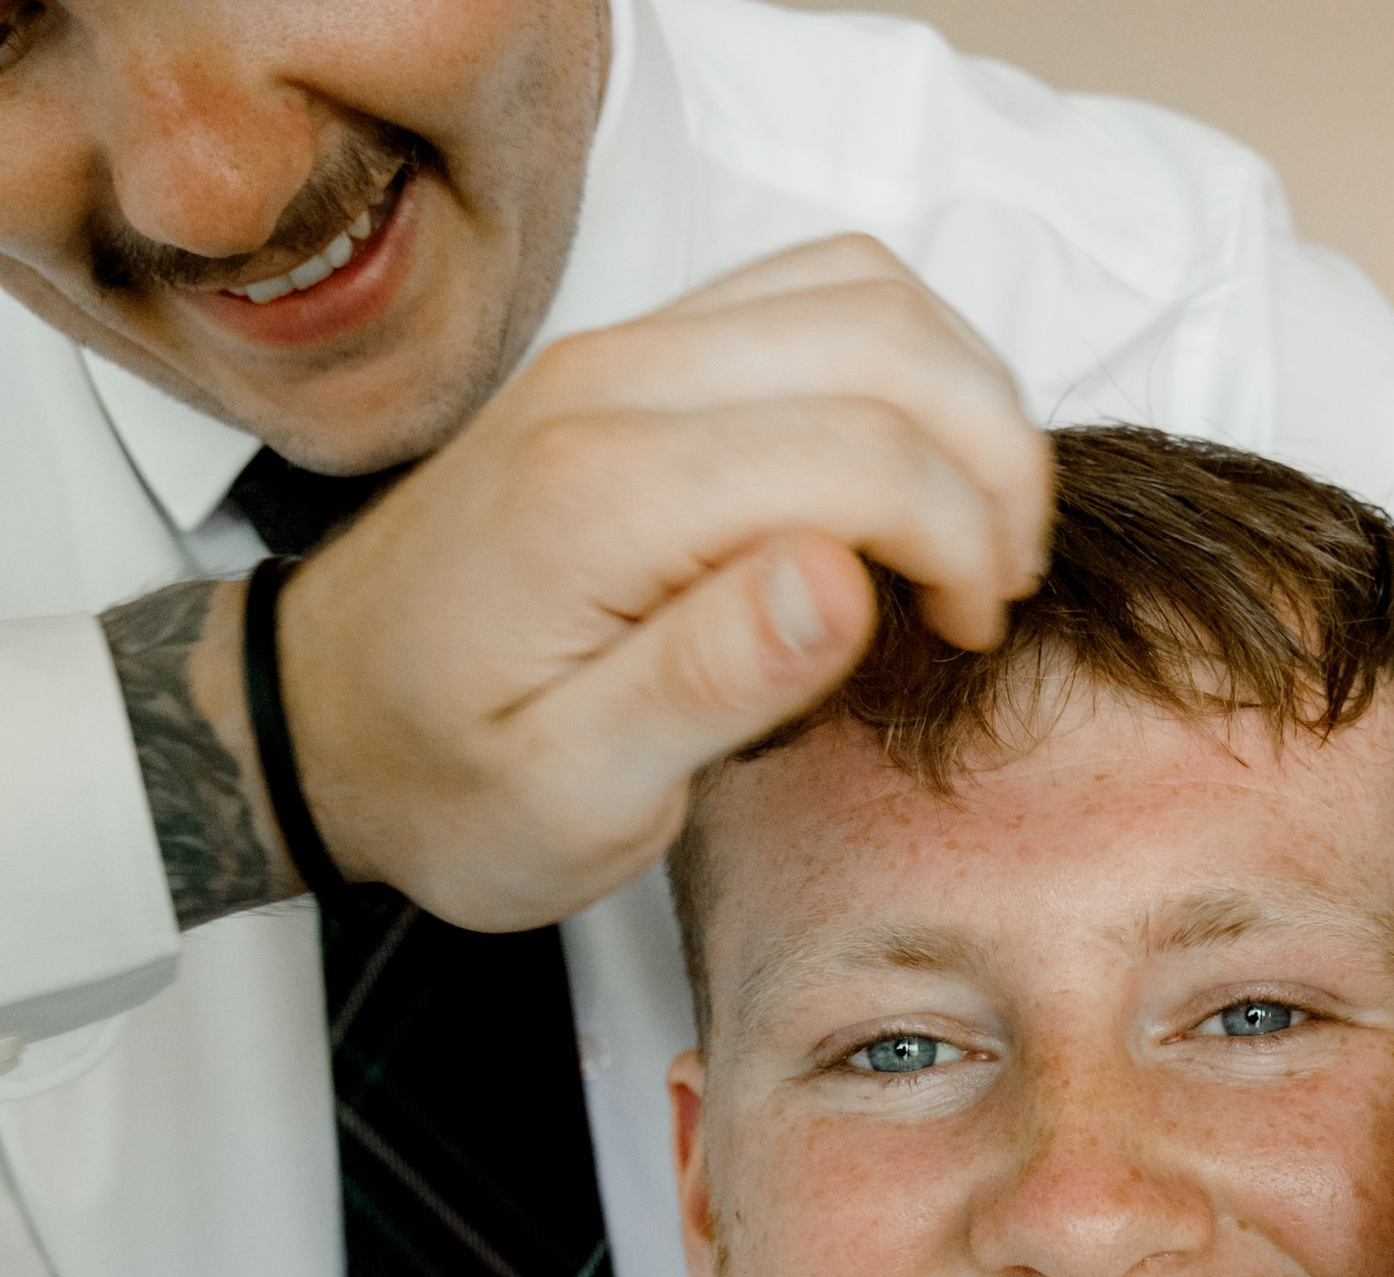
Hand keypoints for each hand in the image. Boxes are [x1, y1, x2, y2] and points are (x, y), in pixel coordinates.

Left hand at [258, 237, 1051, 927]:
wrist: (323, 720)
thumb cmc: (450, 783)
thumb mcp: (572, 797)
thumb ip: (706, 686)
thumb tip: (841, 580)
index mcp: (603, 497)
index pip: (863, 451)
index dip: (962, 543)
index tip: (964, 643)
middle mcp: (612, 384)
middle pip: (882, 334)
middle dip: (989, 460)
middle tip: (994, 592)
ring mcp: (622, 353)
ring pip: (859, 289)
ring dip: (959, 399)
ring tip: (971, 537)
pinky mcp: (639, 359)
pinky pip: (809, 298)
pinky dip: (902, 372)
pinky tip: (910, 484)